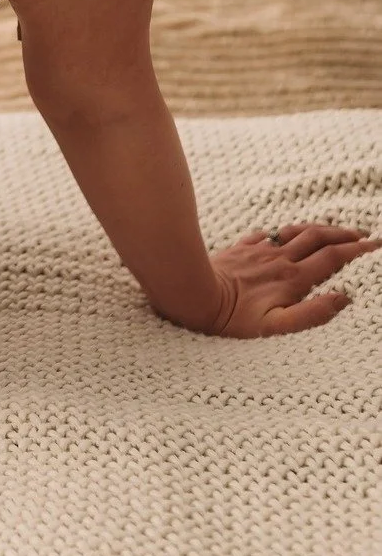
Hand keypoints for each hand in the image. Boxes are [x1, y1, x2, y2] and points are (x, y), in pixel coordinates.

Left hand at [208, 223, 380, 336]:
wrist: (191, 294)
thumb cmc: (232, 318)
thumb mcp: (276, 326)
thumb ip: (312, 314)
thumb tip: (344, 298)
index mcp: (293, 278)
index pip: (333, 258)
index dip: (357, 250)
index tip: (376, 245)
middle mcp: (278, 260)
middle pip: (318, 238)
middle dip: (344, 235)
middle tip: (363, 235)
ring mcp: (258, 252)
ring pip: (294, 232)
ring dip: (318, 229)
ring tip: (332, 230)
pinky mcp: (239, 250)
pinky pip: (266, 235)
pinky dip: (282, 232)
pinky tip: (282, 235)